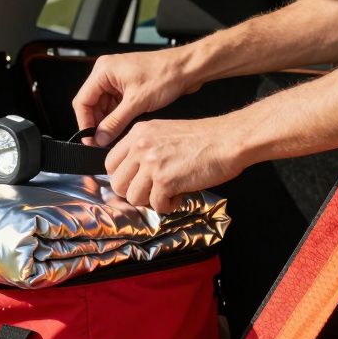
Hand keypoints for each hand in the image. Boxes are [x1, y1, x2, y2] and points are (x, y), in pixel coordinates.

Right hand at [72, 47, 198, 145]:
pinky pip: (115, 105)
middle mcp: (107, 73)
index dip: (85, 123)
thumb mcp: (137, 103)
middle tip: (102, 142)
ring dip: (108, 122)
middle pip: (91, 104)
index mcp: (103, 71)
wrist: (187, 68)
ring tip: (114, 137)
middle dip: (97, 124)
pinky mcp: (127, 86)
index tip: (90, 139)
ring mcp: (117, 79)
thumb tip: (100, 138)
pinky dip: (117, 117)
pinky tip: (122, 128)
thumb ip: (115, 122)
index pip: (82, 101)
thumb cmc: (166, 74)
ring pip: (103, 106)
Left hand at [105, 118, 246, 212]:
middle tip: (153, 191)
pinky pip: (156, 205)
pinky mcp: (165, 181)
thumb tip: (133, 174)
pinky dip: (168, 205)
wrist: (227, 140)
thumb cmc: (203, 138)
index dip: (123, 177)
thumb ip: (144, 149)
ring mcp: (151, 164)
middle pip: (117, 183)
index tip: (136, 182)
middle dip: (134, 192)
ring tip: (169, 192)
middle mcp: (140, 147)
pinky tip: (180, 194)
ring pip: (133, 197)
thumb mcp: (164, 133)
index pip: (110, 163)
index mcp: (137, 134)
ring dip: (151, 200)